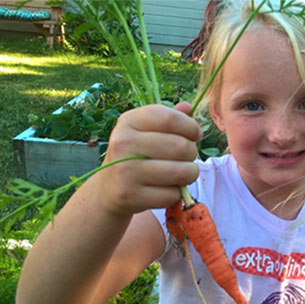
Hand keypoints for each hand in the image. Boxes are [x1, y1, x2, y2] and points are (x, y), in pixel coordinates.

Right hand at [93, 102, 201, 216]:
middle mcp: (123, 143)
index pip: (170, 118)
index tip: (195, 135)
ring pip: (180, 172)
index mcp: (129, 121)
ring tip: (183, 173)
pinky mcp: (130, 195)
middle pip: (180, 146)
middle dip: (192, 153)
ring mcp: (125, 170)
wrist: (109, 188)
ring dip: (190, 174)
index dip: (191, 127)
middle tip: (185, 158)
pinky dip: (176, 194)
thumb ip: (169, 119)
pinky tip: (165, 189)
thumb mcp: (146, 131)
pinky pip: (172, 195)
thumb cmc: (136, 154)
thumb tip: (188, 107)